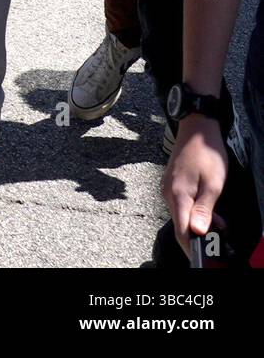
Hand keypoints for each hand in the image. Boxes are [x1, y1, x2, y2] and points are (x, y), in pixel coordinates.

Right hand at [162, 115, 228, 257]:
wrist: (196, 128)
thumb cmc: (207, 155)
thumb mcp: (214, 184)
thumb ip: (205, 209)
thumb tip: (197, 232)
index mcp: (178, 195)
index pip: (181, 231)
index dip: (192, 249)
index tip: (204, 260)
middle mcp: (168, 194)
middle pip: (180, 224)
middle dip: (199, 236)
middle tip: (221, 237)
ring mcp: (167, 188)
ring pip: (182, 214)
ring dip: (199, 222)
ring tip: (221, 221)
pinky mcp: (171, 183)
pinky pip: (181, 204)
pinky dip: (195, 211)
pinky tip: (209, 206)